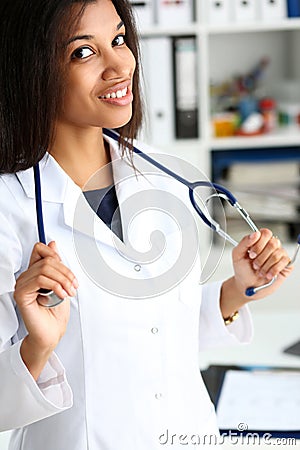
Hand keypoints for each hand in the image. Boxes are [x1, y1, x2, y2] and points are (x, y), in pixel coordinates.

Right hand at [14, 241, 77, 377]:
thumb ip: (56, 265)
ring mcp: (22, 285)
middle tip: (73, 286)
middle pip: (47, 259)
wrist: (51, 333)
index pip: (40, 249)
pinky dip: (55, 286)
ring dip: (63, 280)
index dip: (55, 254)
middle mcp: (27, 277)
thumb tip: (52, 243)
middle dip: (66, 272)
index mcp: (35, 272)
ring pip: (45, 268)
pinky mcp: (22, 294)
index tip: (67, 271)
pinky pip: (40, 279)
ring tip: (68, 292)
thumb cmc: (55, 313)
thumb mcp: (62, 283)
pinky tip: (60, 295)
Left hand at [232, 228, 292, 300]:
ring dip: (265, 266)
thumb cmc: (243, 270)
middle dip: (261, 257)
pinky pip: (284, 262)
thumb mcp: (238, 255)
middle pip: (273, 243)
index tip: (251, 254)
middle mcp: (271, 246)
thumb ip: (244, 242)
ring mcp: (279, 254)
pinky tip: (267, 275)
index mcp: (260, 241)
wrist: (247, 285)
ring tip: (260, 271)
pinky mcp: (286, 264)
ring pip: (277, 254)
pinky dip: (273, 270)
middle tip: (255, 265)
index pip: (266, 233)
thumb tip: (255, 234)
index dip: (259, 244)